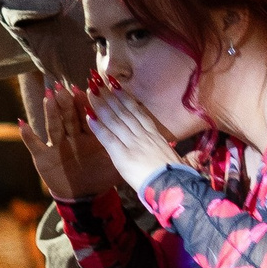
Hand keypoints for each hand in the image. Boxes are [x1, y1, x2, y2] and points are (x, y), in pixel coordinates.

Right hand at [21, 78, 116, 201]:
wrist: (84, 197)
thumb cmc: (99, 178)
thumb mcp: (117, 162)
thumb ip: (127, 146)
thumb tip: (152, 135)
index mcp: (89, 134)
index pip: (88, 114)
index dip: (89, 102)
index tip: (90, 85)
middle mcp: (71, 136)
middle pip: (69, 115)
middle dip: (68, 101)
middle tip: (66, 83)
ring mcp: (56, 145)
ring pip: (53, 125)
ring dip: (50, 111)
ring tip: (48, 97)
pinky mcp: (43, 158)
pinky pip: (34, 145)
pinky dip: (28, 136)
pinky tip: (22, 124)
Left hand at [85, 80, 184, 196]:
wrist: (172, 185)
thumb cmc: (177, 176)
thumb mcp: (174, 157)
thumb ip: (168, 148)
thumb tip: (175, 148)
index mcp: (155, 135)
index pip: (138, 112)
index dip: (126, 97)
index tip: (116, 86)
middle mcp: (143, 135)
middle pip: (124, 111)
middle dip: (110, 96)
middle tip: (98, 82)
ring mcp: (133, 143)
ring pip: (115, 120)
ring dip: (102, 106)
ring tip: (91, 93)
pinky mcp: (123, 155)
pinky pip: (108, 138)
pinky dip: (98, 127)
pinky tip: (89, 117)